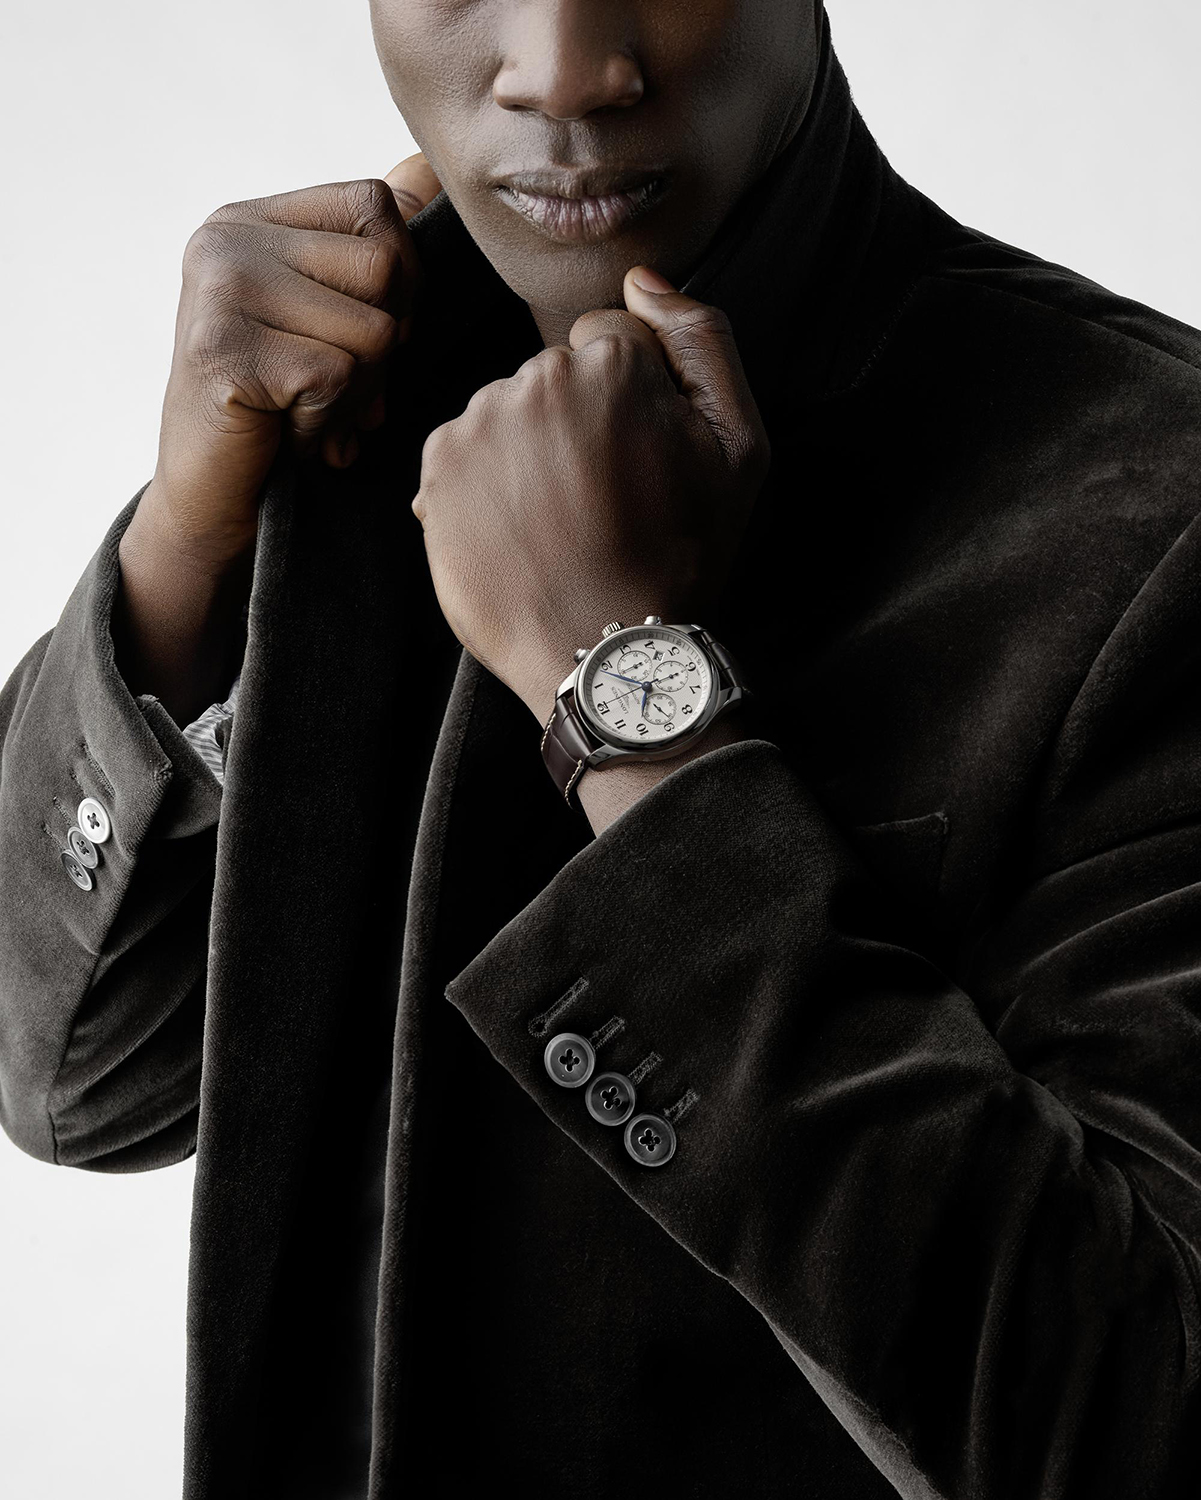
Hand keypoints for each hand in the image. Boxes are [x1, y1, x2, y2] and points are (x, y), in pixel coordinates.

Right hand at [143, 153, 440, 575]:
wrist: (214, 496)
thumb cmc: (283, 407)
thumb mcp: (330, 315)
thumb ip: (369, 243)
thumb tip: (428, 168)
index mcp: (252, 220)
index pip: (377, 206)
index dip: (400, 281)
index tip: (359, 334)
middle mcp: (225, 240)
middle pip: (385, 267)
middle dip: (385, 343)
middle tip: (335, 385)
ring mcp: (217, 292)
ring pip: (373, 329)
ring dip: (359, 391)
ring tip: (308, 408)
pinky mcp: (223, 353)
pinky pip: (338, 378)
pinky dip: (329, 421)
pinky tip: (290, 431)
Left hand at [410, 265, 770, 722]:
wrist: (603, 650)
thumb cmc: (680, 555)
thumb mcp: (739, 447)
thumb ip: (702, 341)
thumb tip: (643, 279)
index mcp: (610, 362)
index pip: (610, 341)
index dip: (631, 403)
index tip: (636, 461)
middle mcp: (535, 377)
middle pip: (555, 375)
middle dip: (575, 423)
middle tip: (599, 500)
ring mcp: (480, 421)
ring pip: (508, 411)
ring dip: (527, 452)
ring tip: (557, 523)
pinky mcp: (438, 467)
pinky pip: (464, 450)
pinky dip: (484, 482)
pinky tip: (518, 530)